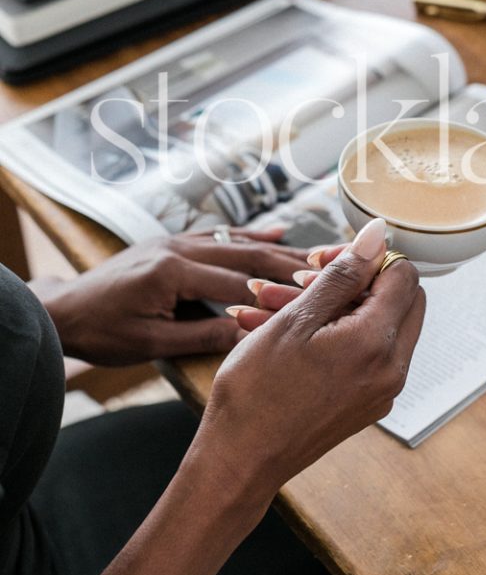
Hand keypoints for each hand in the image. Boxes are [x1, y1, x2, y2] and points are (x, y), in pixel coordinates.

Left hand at [36, 229, 308, 364]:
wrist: (64, 312)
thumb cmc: (102, 332)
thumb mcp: (150, 344)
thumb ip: (201, 337)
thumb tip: (250, 334)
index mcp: (173, 273)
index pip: (238, 285)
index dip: (277, 294)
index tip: (314, 299)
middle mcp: (179, 248)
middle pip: (247, 255)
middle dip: (291, 263)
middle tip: (332, 268)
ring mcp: (177, 241)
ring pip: (238, 242)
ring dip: (279, 248)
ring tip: (318, 253)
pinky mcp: (174, 243)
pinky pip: (220, 235)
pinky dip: (251, 234)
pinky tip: (279, 230)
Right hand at [190, 218, 424, 510]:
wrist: (239, 462)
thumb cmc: (258, 392)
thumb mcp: (296, 320)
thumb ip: (343, 275)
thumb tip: (378, 236)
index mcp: (378, 344)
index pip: (404, 276)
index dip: (366, 258)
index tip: (324, 262)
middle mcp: (392, 370)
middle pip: (398, 300)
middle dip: (354, 281)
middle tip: (305, 280)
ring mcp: (381, 390)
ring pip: (375, 326)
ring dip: (334, 307)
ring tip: (276, 305)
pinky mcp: (366, 403)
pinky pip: (363, 354)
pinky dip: (332, 335)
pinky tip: (286, 332)